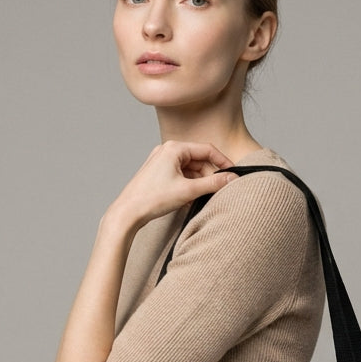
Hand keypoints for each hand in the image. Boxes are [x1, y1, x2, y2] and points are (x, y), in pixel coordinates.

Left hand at [108, 140, 238, 228]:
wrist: (127, 213)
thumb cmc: (152, 199)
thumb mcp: (188, 191)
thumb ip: (213, 184)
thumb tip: (232, 178)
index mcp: (174, 148)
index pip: (207, 150)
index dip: (223, 162)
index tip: (233, 174)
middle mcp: (167, 151)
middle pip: (198, 161)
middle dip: (208, 177)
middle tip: (216, 192)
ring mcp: (161, 162)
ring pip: (190, 170)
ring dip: (198, 184)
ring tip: (199, 199)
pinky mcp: (158, 174)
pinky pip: (180, 176)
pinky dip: (188, 187)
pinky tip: (188, 201)